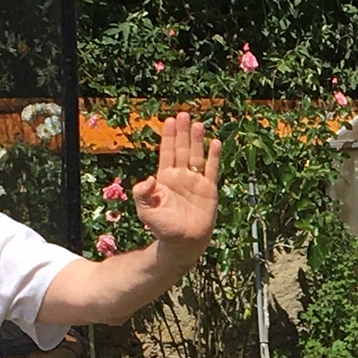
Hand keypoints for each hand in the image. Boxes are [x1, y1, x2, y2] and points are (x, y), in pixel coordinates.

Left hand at [132, 111, 222, 252]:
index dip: (168, 137)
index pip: (167, 153)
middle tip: (183, 114)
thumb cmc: (162, 227)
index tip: (169, 121)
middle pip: (182, 149)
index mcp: (165, 178)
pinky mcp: (209, 190)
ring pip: (197, 156)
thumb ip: (142, 192)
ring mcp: (196, 182)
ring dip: (197, 140)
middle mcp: (181, 176)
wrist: (183, 242)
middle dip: (182, 133)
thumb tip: (149, 178)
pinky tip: (215, 143)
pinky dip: (214, 156)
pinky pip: (212, 170)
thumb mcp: (145, 210)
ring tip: (198, 124)